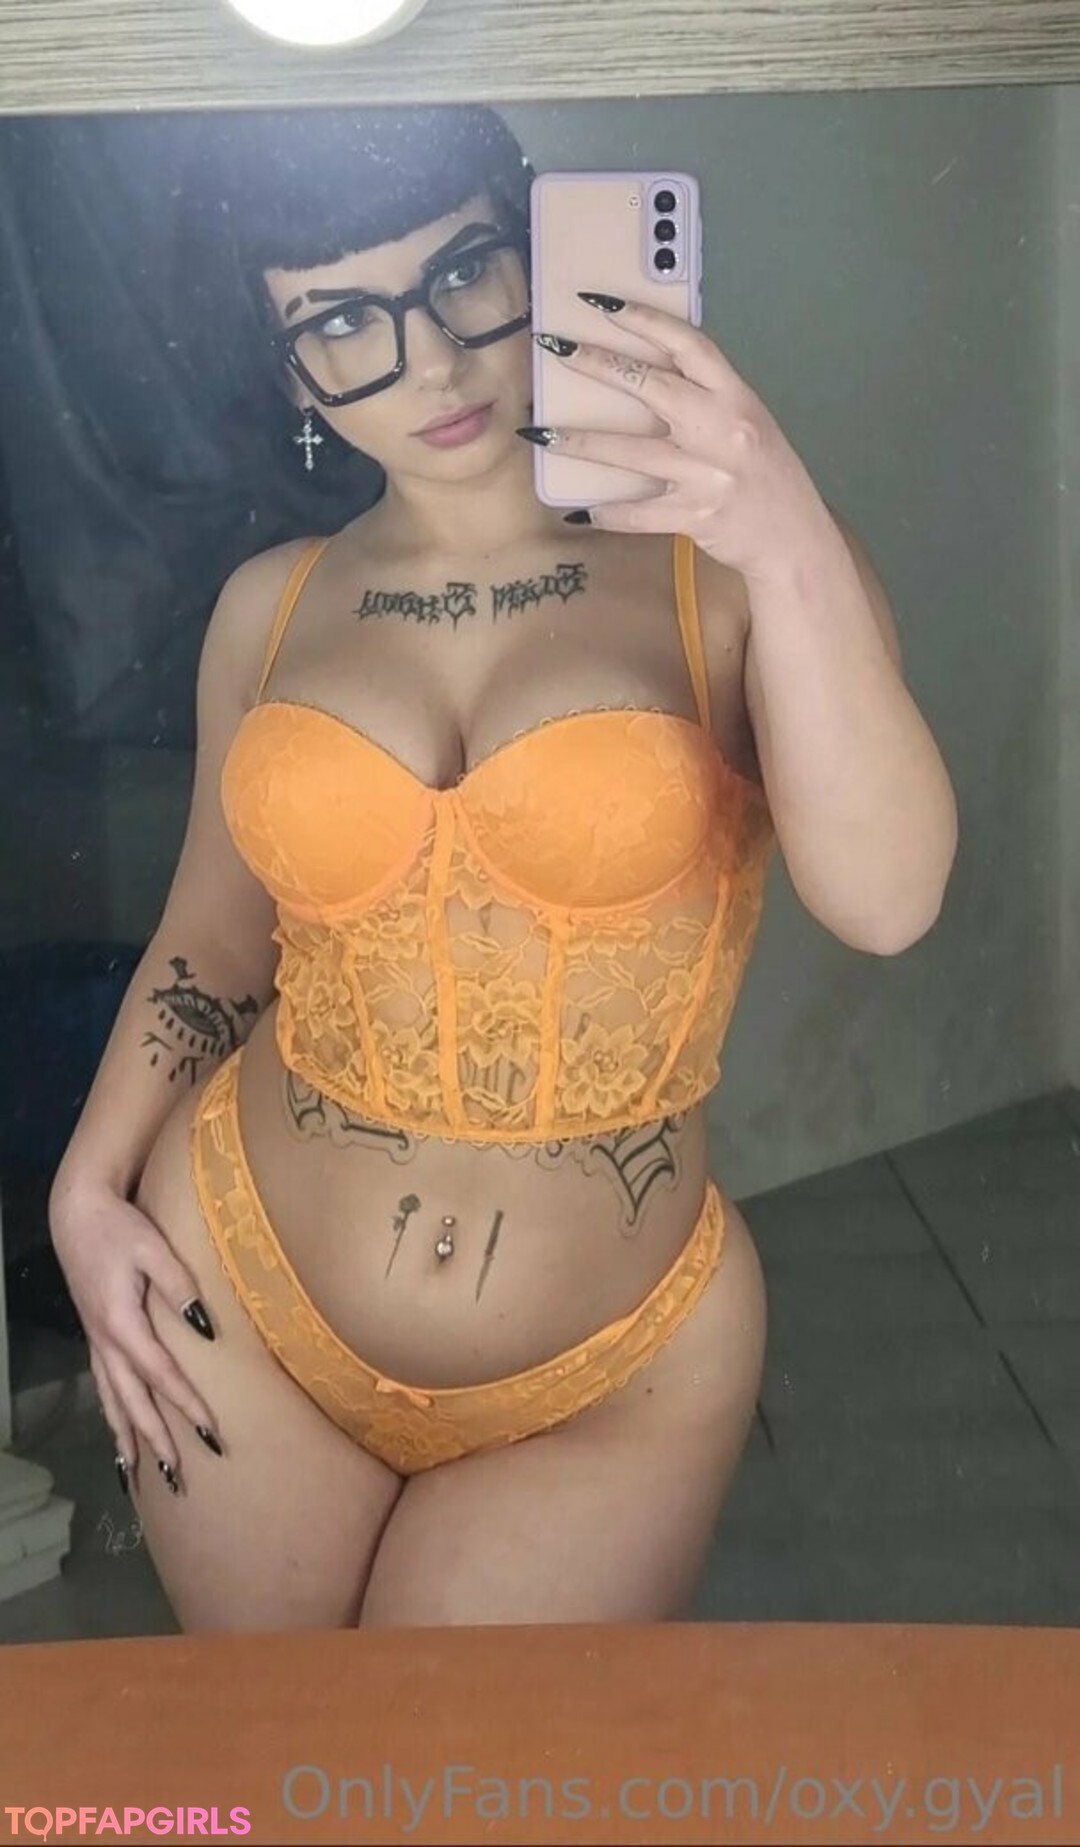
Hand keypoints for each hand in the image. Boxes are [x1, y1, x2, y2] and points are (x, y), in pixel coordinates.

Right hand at [50, 1179, 222, 1491]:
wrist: (78, 1215)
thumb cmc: (120, 1229)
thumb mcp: (153, 1249)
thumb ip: (180, 1286)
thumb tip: (205, 1327)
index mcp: (122, 1324)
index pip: (161, 1375)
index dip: (186, 1405)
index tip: (211, 1432)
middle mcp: (106, 1342)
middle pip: (133, 1401)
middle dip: (156, 1439)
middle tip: (179, 1476)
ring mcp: (96, 1342)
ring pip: (112, 1401)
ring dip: (128, 1438)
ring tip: (140, 1474)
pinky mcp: (95, 1336)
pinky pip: (103, 1388)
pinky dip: (112, 1416)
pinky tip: (118, 1433)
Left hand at [527, 296, 834, 583]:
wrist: (793, 537)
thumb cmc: (766, 474)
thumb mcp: (747, 422)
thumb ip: (707, 396)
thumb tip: (649, 370)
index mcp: (737, 396)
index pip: (689, 344)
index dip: (645, 319)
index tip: (602, 303)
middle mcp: (722, 429)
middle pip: (650, 386)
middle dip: (597, 363)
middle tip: (555, 347)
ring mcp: (707, 474)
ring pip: (631, 451)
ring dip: (580, 441)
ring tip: (539, 432)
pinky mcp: (693, 515)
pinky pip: (637, 512)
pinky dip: (606, 511)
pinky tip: (578, 507)